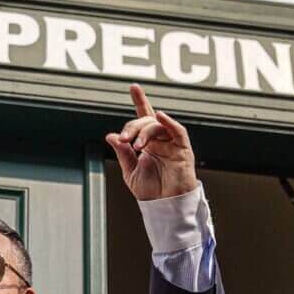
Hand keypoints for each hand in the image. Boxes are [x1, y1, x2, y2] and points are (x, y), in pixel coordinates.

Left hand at [106, 84, 197, 201]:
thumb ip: (122, 153)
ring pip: (158, 125)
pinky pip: (178, 131)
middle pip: (146, 121)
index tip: (134, 87)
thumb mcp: (130, 171)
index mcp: (148, 143)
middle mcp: (160, 140)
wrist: (165, 206)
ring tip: (137, 146)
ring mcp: (172, 143)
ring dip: (145, 131)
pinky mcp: (183, 149)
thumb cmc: (152, 191)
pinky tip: (160, 116)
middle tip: (124, 140)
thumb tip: (111, 136)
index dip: (140, 101)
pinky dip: (169, 122)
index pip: (143, 118)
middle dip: (132, 127)